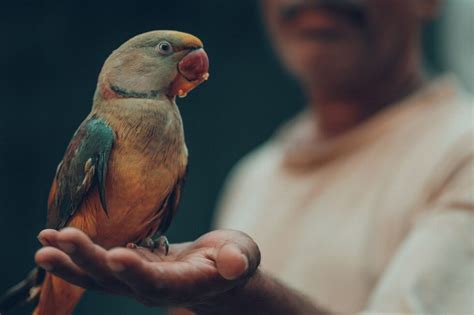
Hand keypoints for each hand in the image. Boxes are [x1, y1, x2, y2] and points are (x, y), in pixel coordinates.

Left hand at [35, 228, 259, 308]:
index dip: (136, 273)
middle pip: (117, 279)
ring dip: (71, 261)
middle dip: (90, 260)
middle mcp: (153, 288)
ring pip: (100, 275)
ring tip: (44, 244)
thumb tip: (235, 262)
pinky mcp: (128, 267)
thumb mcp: (243, 256)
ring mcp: (137, 279)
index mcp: (183, 285)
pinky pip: (98, 263)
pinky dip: (75, 253)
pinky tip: (52, 237)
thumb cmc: (234, 260)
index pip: (156, 283)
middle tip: (62, 239)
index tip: (115, 256)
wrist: (216, 271)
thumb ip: (239, 259)